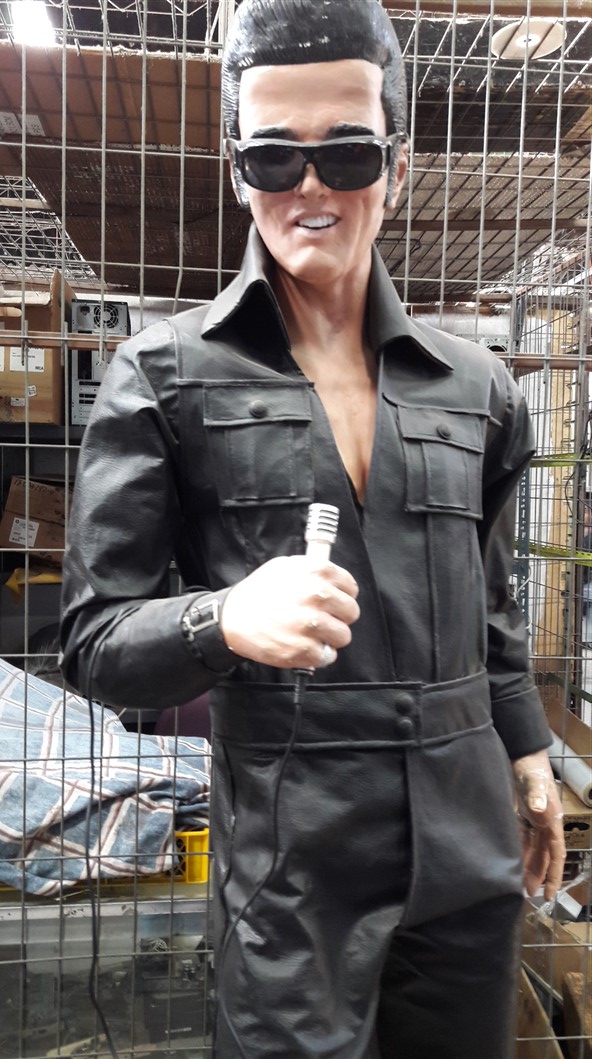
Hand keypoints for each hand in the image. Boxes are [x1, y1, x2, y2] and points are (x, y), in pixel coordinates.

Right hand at [220, 555, 359, 669]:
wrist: (232, 619)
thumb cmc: (258, 593)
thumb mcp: (284, 567)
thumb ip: (312, 570)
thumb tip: (334, 577)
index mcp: (315, 572)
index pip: (350, 586)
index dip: (344, 595)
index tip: (336, 601)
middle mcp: (316, 596)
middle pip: (351, 612)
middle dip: (339, 617)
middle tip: (323, 619)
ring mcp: (311, 624)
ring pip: (343, 636)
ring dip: (330, 638)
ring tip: (312, 634)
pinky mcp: (304, 649)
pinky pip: (328, 655)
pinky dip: (319, 655)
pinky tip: (304, 645)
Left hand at [513, 749, 565, 901]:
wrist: (523, 757)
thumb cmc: (532, 770)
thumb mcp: (534, 783)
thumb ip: (537, 797)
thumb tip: (540, 810)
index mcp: (553, 822)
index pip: (556, 855)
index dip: (554, 875)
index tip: (552, 894)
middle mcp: (545, 825)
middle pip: (544, 857)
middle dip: (539, 876)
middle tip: (530, 895)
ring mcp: (535, 822)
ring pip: (533, 851)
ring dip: (528, 867)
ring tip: (521, 886)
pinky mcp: (523, 817)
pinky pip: (523, 839)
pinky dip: (519, 852)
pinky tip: (511, 862)